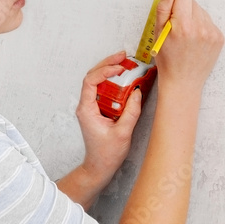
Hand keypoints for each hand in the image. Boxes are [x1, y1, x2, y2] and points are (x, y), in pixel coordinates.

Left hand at [75, 51, 143, 187]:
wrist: (99, 167)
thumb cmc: (107, 154)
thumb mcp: (122, 133)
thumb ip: (131, 112)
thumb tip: (138, 92)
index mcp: (86, 109)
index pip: (90, 81)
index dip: (104, 70)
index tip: (119, 67)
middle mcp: (86, 105)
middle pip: (93, 76)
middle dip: (107, 64)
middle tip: (123, 56)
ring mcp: (91, 107)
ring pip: (97, 81)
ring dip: (110, 70)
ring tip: (124, 63)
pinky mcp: (98, 109)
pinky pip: (104, 90)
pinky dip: (113, 81)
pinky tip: (124, 78)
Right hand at [153, 0, 223, 92]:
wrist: (183, 82)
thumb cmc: (167, 58)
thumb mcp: (158, 33)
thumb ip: (164, 7)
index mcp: (183, 25)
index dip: (175, 3)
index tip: (172, 16)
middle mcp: (200, 28)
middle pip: (193, 2)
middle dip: (184, 11)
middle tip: (178, 30)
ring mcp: (212, 33)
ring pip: (201, 12)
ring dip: (194, 20)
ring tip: (187, 37)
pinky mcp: (219, 38)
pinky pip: (209, 23)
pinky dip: (202, 28)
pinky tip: (196, 42)